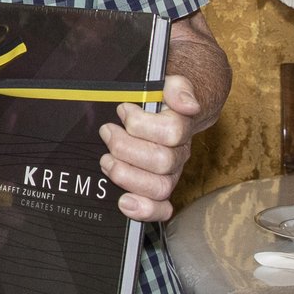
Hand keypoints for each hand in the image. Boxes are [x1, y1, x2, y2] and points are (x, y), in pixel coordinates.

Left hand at [99, 73, 202, 221]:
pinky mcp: (158, 189)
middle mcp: (178, 154)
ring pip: (158, 187)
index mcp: (181, 127)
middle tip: (107, 132)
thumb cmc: (161, 99)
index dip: (142, 123)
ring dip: (127, 175)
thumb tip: (188, 105)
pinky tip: (124, 202)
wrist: (170, 111)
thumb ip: (178, 87)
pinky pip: (161, 208)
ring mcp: (169, 174)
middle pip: (161, 161)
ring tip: (105, 160)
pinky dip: (144, 210)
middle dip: (126, 147)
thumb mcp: (168, 83)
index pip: (172, 132)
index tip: (123, 110)